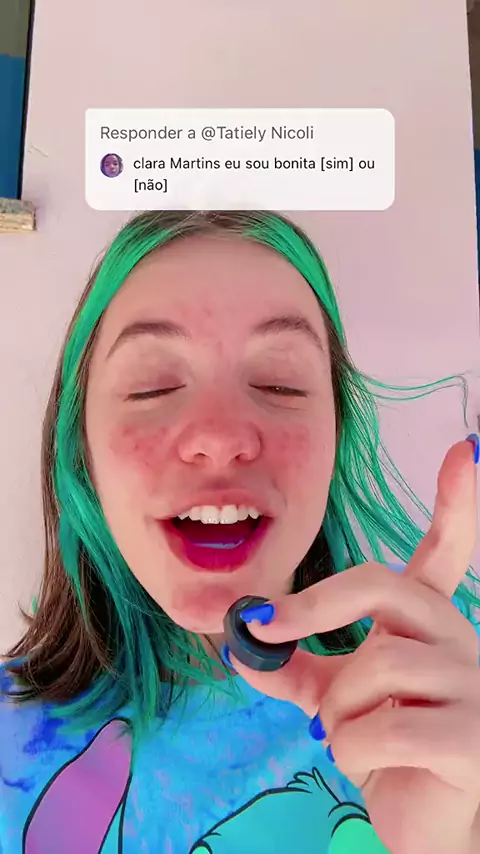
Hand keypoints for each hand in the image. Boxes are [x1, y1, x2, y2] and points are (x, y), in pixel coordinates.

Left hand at [230, 438, 479, 853]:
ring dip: (336, 711)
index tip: (464, 450)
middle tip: (271, 627)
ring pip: (375, 668)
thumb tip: (240, 639)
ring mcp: (472, 687)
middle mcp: (457, 638)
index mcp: (425, 621)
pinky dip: (352, 751)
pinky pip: (384, 729)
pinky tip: (371, 762)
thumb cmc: (383, 747)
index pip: (446, 551)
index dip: (456, 502)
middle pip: (380, 586)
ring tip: (345, 736)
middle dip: (313, 607)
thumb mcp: (332, 696)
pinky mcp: (473, 740)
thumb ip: (291, 664)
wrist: (421, 818)